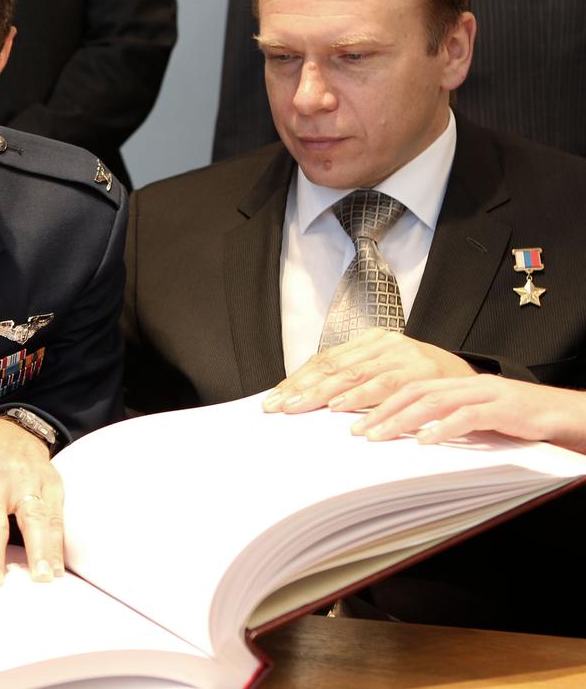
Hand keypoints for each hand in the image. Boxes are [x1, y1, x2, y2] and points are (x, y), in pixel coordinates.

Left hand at [262, 329, 474, 413]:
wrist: (490, 389)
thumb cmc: (430, 383)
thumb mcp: (390, 374)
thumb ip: (356, 380)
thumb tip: (309, 399)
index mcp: (378, 343)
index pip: (330, 361)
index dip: (301, 380)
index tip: (276, 400)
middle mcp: (395, 348)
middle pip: (346, 369)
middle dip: (311, 391)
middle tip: (286, 408)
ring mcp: (419, 362)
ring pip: (375, 381)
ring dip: (347, 399)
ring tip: (325, 413)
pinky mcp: (442, 380)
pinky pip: (410, 395)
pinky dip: (386, 410)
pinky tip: (369, 425)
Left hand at [350, 374, 585, 451]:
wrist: (562, 411)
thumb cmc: (512, 416)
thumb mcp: (469, 412)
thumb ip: (438, 415)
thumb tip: (400, 431)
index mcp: (450, 379)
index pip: (401, 382)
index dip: (372, 395)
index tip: (343, 412)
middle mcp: (462, 381)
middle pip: (409, 389)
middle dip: (376, 408)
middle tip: (351, 428)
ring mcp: (483, 393)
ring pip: (433, 401)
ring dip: (400, 419)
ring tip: (376, 436)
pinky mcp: (504, 409)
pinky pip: (468, 417)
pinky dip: (443, 428)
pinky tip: (423, 441)